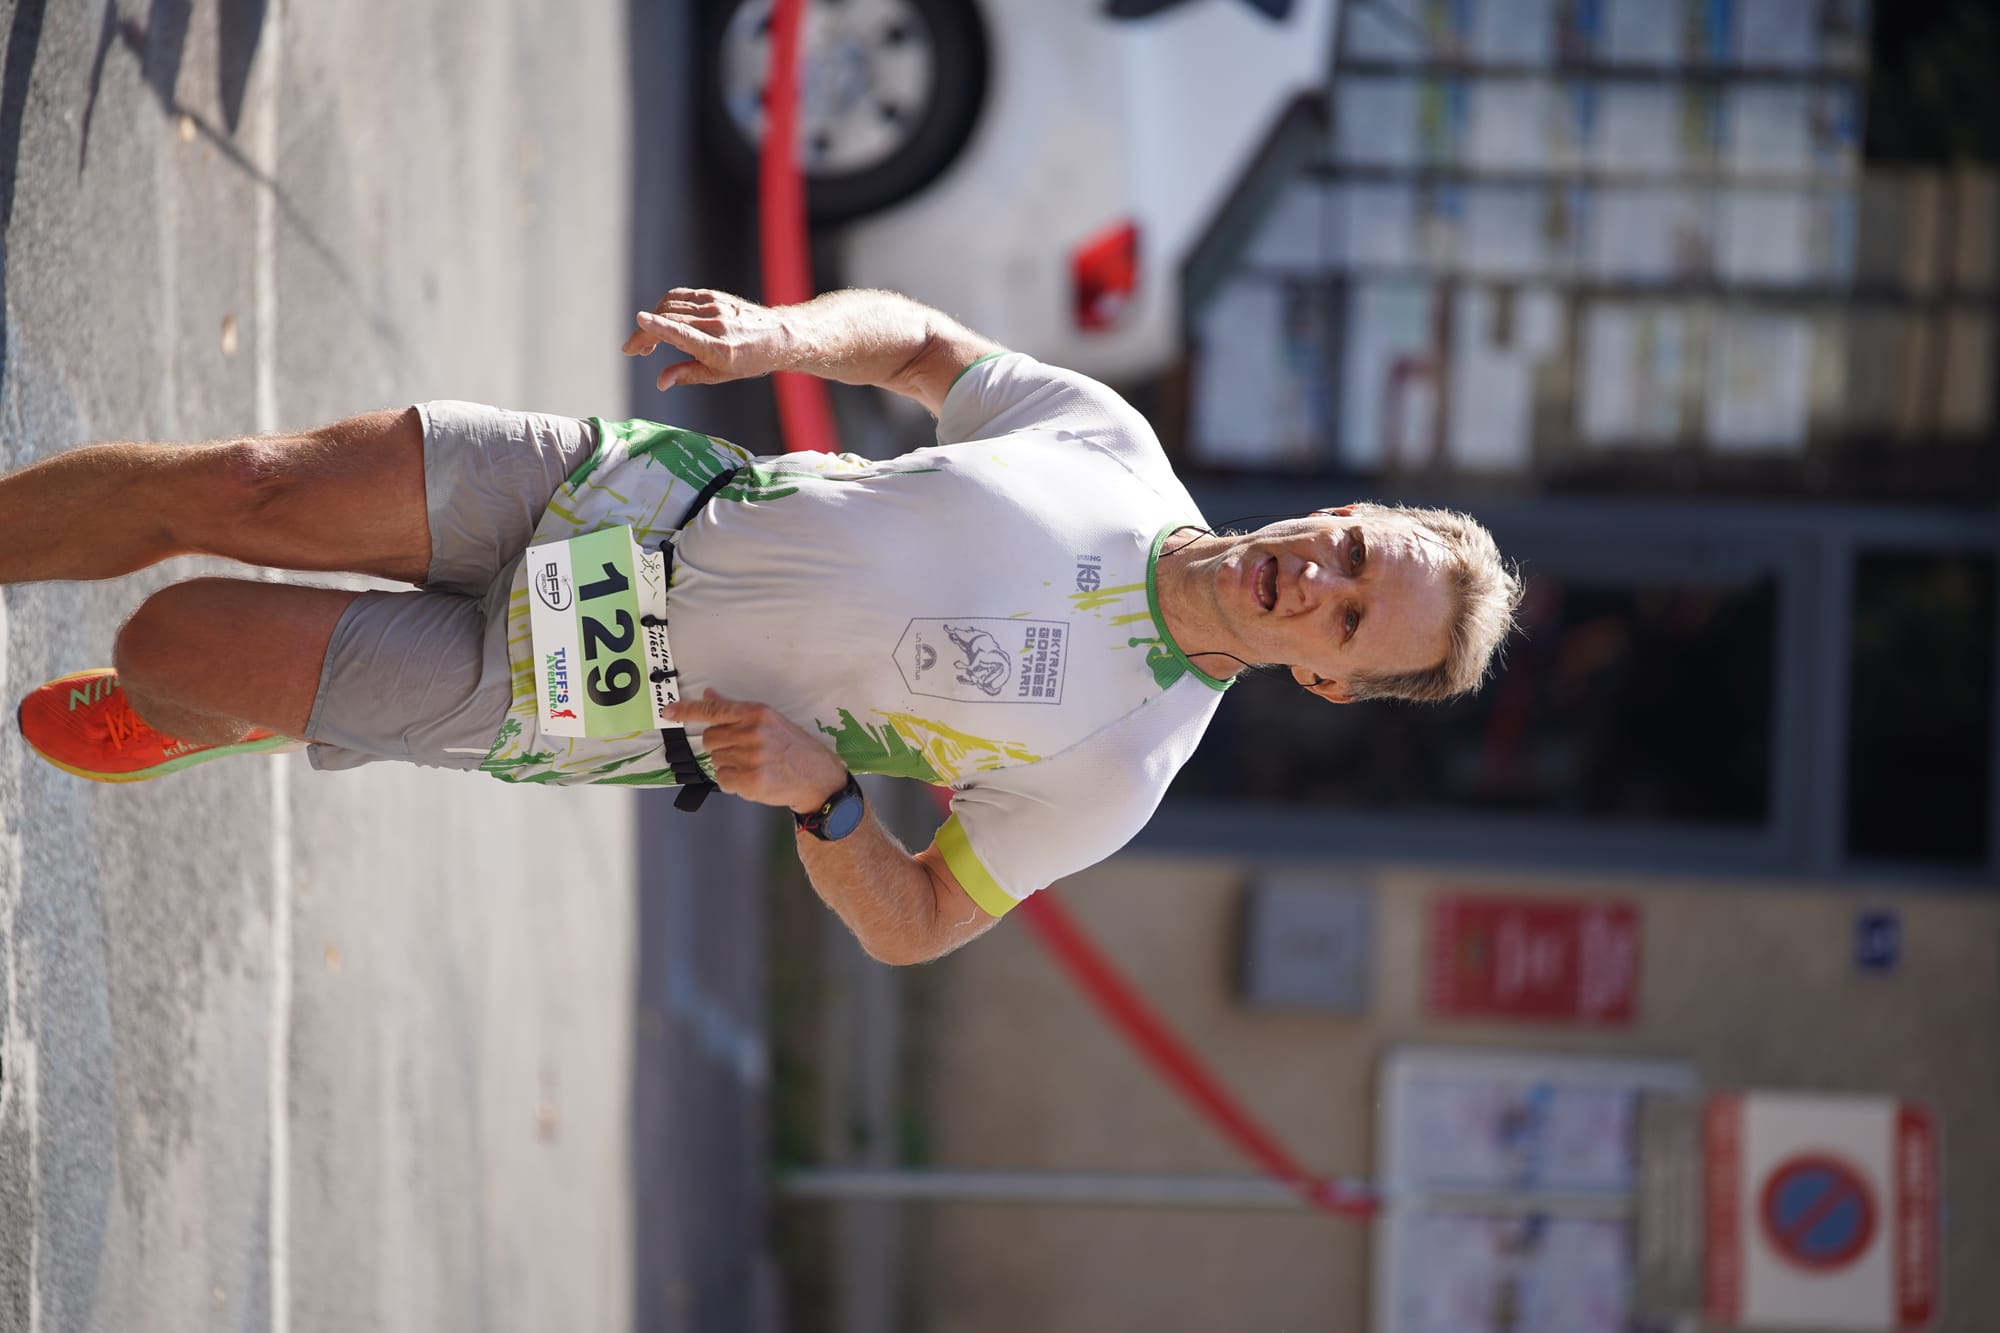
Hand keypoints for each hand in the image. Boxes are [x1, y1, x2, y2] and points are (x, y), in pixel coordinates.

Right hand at [621, 288, 798, 391]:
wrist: (777, 336)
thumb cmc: (748, 361)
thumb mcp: (719, 375)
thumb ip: (687, 375)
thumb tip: (660, 382)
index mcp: (719, 349)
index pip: (684, 334)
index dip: (660, 327)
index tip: (640, 320)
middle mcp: (717, 324)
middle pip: (669, 320)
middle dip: (644, 334)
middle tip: (634, 349)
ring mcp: (715, 307)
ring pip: (671, 307)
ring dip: (652, 320)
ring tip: (648, 341)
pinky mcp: (713, 296)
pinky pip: (681, 297)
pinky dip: (664, 306)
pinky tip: (662, 319)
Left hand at [662, 688, 848, 813]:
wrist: (818, 777)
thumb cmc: (794, 748)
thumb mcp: (769, 720)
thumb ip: (736, 710)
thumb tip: (710, 694)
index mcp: (756, 713)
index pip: (713, 709)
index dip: (686, 711)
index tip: (668, 712)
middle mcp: (752, 732)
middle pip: (710, 739)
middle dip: (721, 746)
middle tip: (744, 751)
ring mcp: (751, 757)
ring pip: (715, 760)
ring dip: (729, 765)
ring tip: (754, 765)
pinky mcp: (750, 780)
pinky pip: (723, 779)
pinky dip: (733, 781)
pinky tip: (753, 777)